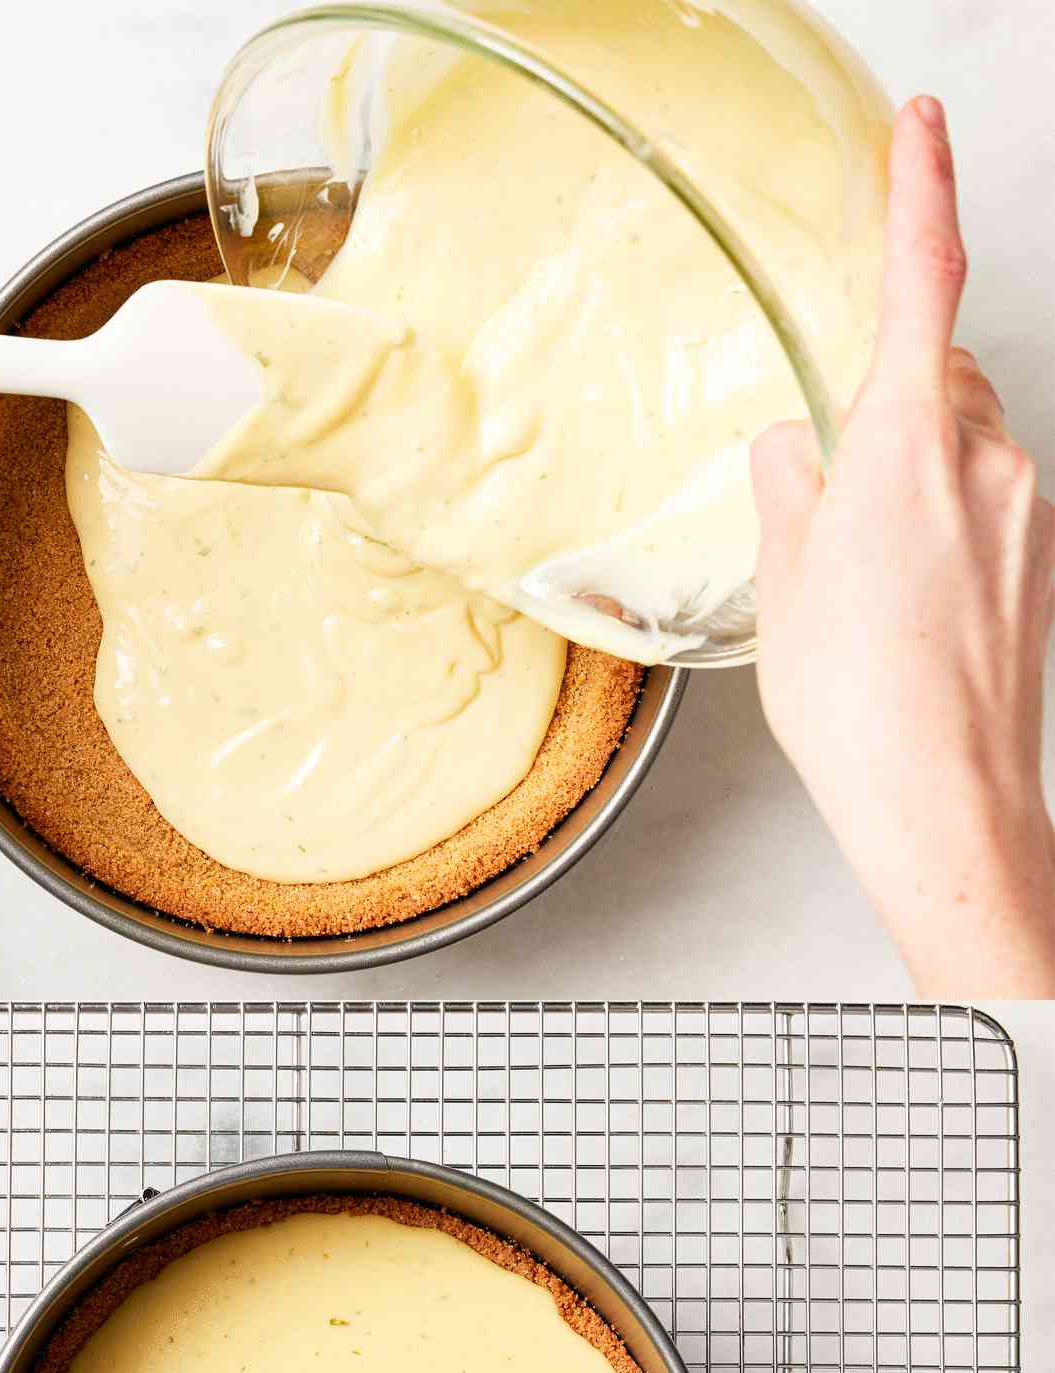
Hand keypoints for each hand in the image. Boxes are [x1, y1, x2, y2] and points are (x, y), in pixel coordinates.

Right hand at [751, 97, 1054, 998]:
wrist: (946, 803)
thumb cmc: (860, 706)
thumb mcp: (787, 586)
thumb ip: (789, 491)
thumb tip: (792, 449)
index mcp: (907, 448)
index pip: (920, 281)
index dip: (919, 189)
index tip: (920, 125)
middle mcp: (985, 460)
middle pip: (937, 376)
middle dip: (886, 404)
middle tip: (831, 498)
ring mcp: (1026, 509)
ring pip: (964, 442)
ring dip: (914, 474)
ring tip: (865, 577)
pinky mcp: (1041, 557)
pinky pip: (987, 500)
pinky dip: (944, 523)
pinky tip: (906, 601)